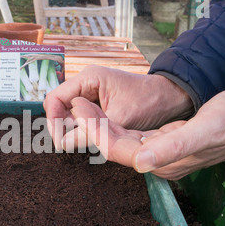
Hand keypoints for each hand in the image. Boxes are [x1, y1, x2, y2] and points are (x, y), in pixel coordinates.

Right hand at [43, 65, 193, 150]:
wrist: (172, 98)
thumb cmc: (150, 101)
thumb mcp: (119, 119)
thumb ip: (90, 131)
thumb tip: (63, 144)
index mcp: (88, 78)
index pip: (54, 99)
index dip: (52, 121)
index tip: (59, 142)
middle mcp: (86, 84)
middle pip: (59, 107)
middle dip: (62, 127)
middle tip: (70, 147)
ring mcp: (92, 95)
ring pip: (70, 115)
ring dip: (72, 131)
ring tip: (82, 145)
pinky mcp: (99, 105)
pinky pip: (82, 119)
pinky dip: (83, 131)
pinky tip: (90, 141)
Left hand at [70, 87, 224, 179]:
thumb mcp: (204, 131)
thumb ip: (173, 147)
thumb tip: (141, 163)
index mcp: (162, 162)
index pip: (117, 148)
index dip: (95, 128)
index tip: (79, 107)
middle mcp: (157, 160)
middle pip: (114, 144)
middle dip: (92, 124)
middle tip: (74, 103)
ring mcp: (159, 151)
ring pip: (120, 138)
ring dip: (101, 122)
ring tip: (83, 104)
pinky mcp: (163, 141)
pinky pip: (131, 133)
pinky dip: (115, 122)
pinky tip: (104, 111)